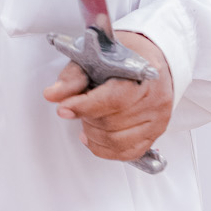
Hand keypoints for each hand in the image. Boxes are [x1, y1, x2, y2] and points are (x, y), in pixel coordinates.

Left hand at [42, 32, 173, 162]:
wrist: (147, 58)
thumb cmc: (122, 57)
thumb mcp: (92, 58)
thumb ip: (72, 78)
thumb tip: (53, 95)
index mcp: (144, 72)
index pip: (114, 99)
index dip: (85, 106)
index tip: (64, 108)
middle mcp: (155, 98)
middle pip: (112, 123)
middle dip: (87, 118)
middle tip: (78, 106)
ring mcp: (157, 118)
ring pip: (117, 141)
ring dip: (93, 134)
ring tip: (88, 119)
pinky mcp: (154, 134)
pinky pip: (126, 153)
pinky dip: (104, 148)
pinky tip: (94, 136)